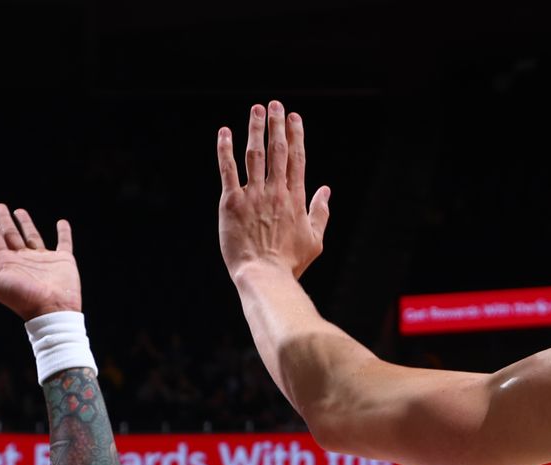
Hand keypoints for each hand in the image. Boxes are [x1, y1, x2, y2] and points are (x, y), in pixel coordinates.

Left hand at [0, 198, 80, 319]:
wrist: (51, 310)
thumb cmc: (21, 298)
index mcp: (5, 262)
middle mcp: (22, 259)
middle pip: (9, 234)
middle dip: (3, 219)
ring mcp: (43, 259)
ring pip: (31, 236)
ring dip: (25, 223)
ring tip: (18, 211)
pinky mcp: (63, 260)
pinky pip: (64, 242)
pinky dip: (64, 232)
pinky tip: (62, 222)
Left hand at [217, 101, 330, 278]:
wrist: (264, 275)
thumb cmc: (289, 263)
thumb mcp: (314, 240)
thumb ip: (321, 212)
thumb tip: (326, 190)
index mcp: (295, 199)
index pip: (297, 159)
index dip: (296, 135)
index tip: (294, 118)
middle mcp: (275, 191)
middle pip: (278, 150)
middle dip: (277, 125)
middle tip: (275, 104)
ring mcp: (253, 195)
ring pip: (255, 154)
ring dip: (255, 129)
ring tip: (256, 109)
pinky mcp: (232, 202)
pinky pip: (228, 170)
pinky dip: (225, 149)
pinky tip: (224, 132)